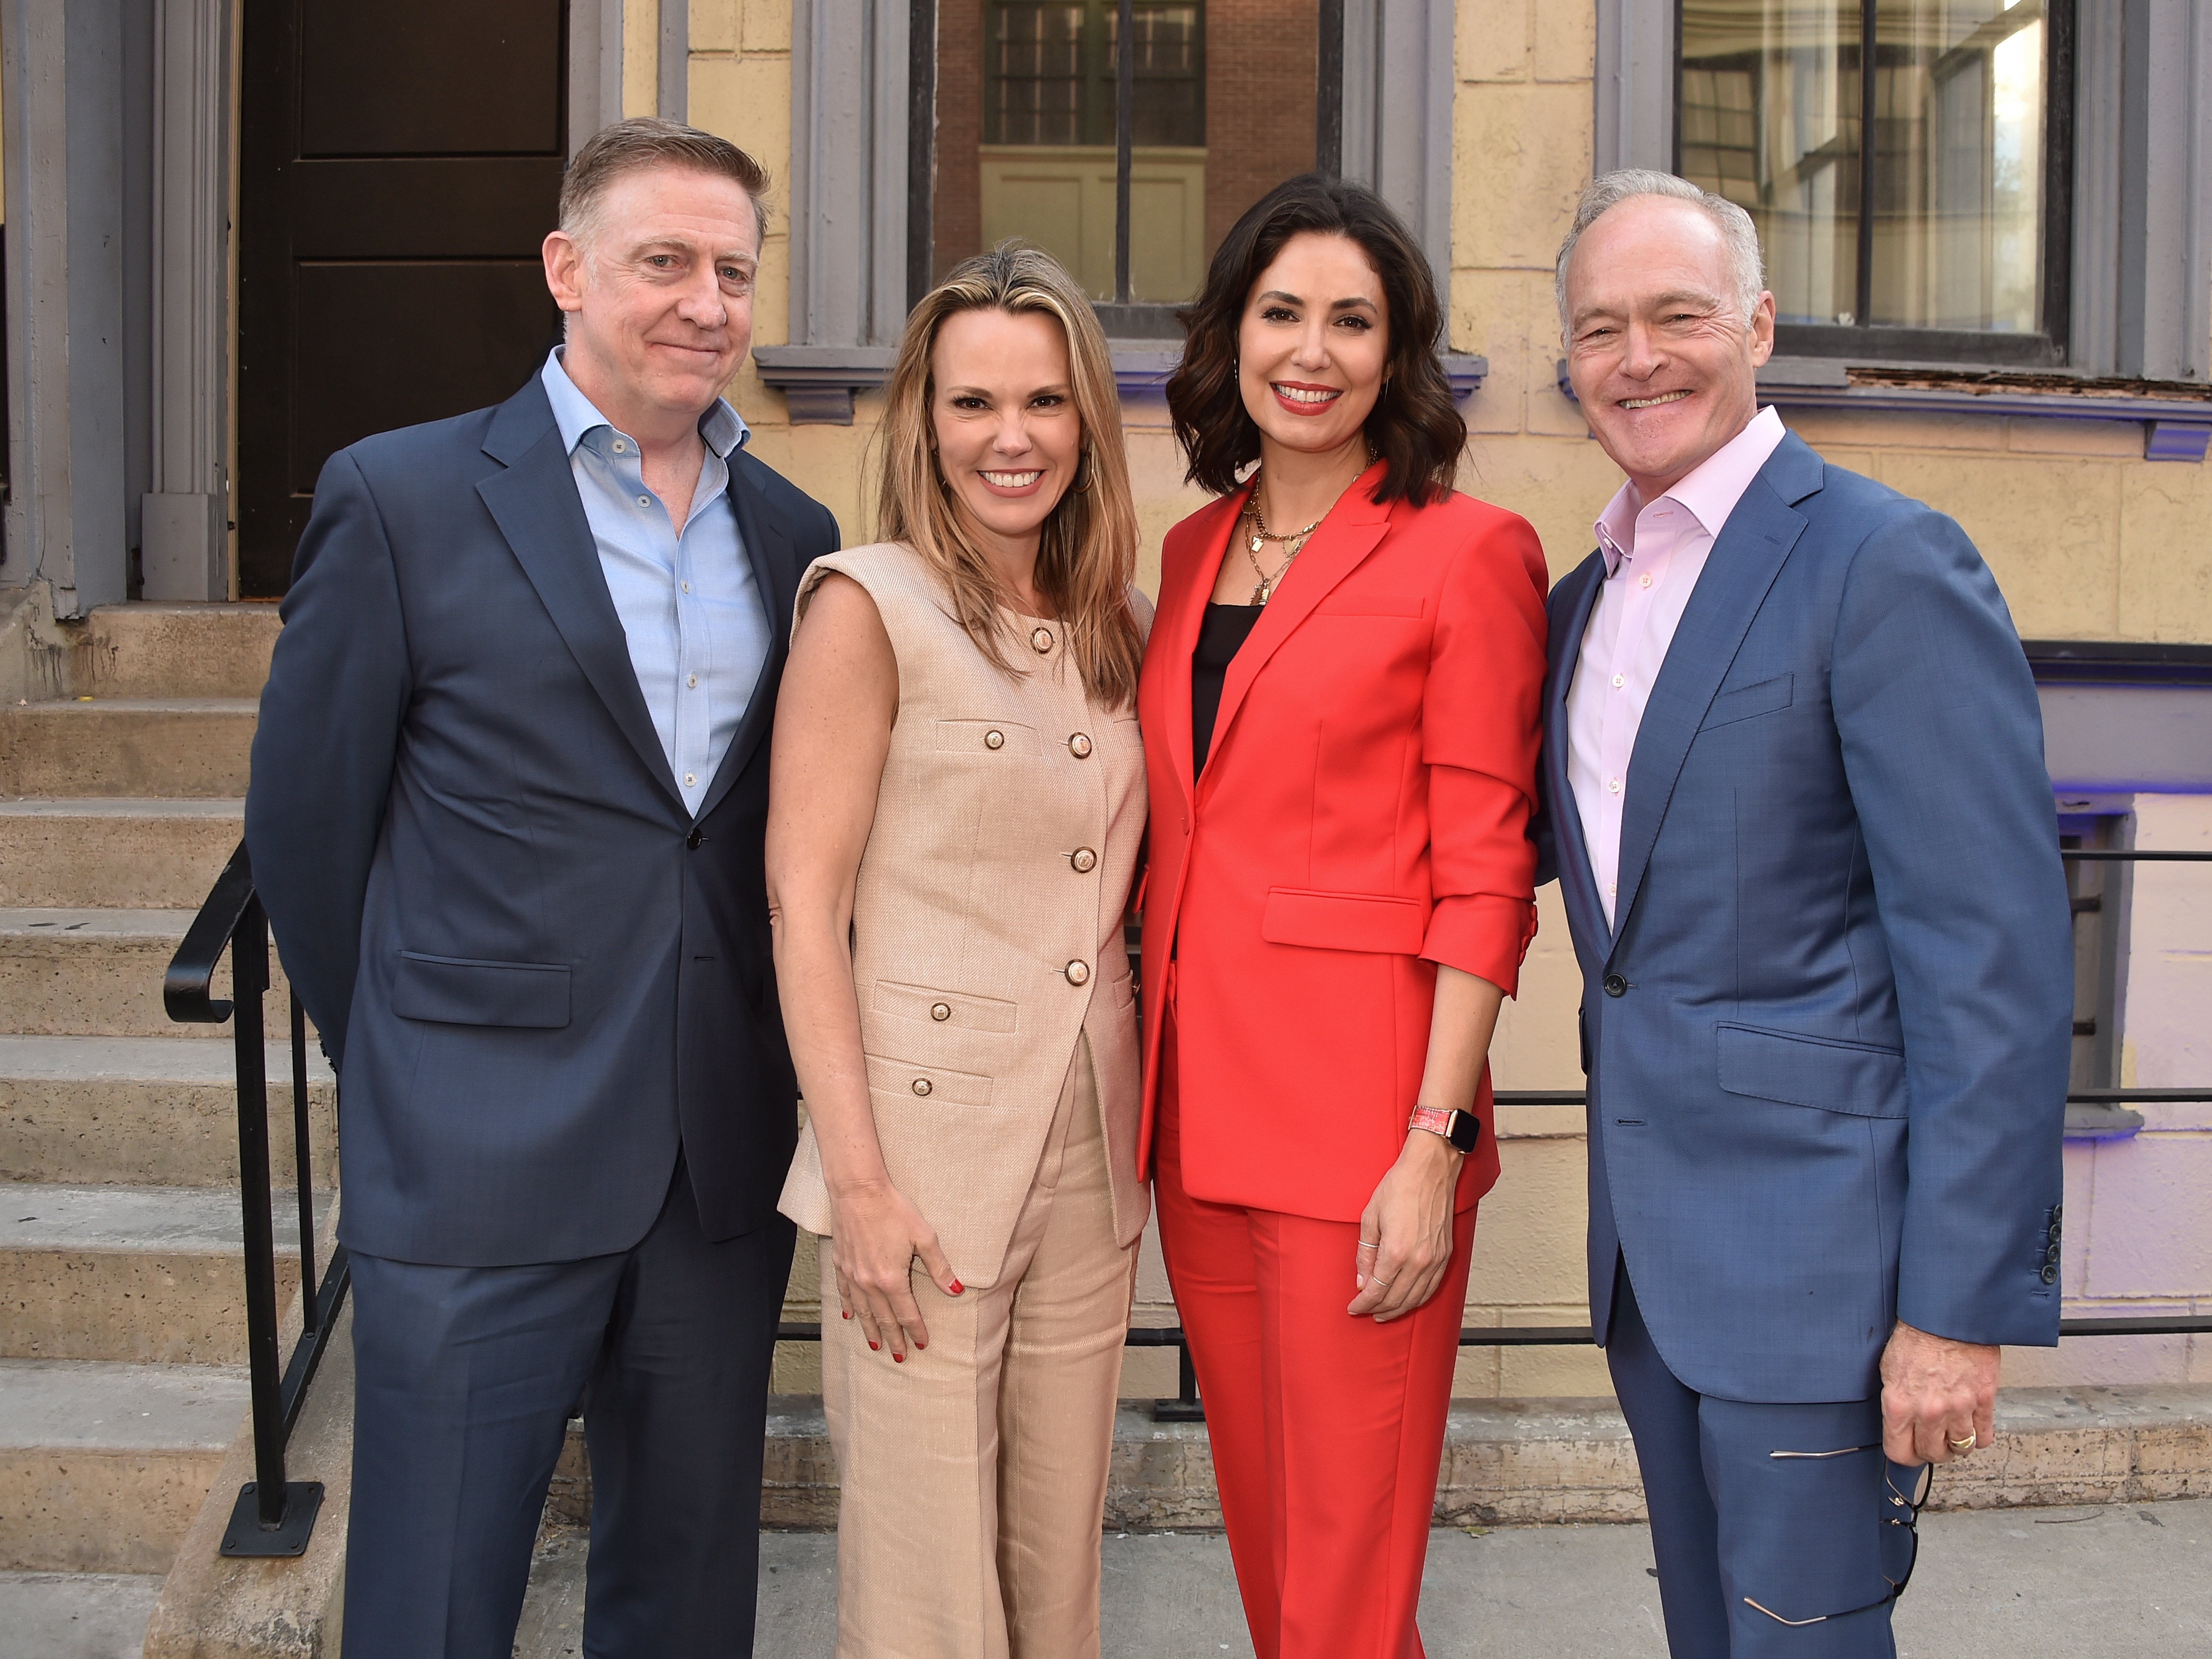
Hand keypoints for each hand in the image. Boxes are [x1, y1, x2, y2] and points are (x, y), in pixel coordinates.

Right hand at [826, 1178, 961, 1361]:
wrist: (858, 1191)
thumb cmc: (893, 1209)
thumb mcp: (924, 1236)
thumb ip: (939, 1267)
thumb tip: (956, 1290)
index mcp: (891, 1279)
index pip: (907, 1313)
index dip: (916, 1330)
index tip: (922, 1344)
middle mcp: (869, 1283)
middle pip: (884, 1318)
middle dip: (893, 1339)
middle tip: (900, 1357)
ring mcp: (852, 1275)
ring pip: (862, 1311)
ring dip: (870, 1330)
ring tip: (876, 1345)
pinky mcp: (840, 1264)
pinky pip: (844, 1294)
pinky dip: (848, 1308)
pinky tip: (849, 1318)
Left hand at [1347, 1131, 1460, 1322]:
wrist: (1430, 1170)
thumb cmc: (1399, 1187)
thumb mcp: (1370, 1218)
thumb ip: (1365, 1254)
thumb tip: (1362, 1281)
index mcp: (1396, 1252)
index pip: (1377, 1291)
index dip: (1363, 1303)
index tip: (1354, 1307)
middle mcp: (1419, 1261)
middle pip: (1396, 1299)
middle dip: (1378, 1309)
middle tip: (1366, 1312)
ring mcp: (1436, 1259)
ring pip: (1416, 1298)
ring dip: (1399, 1309)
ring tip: (1385, 1312)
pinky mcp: (1446, 1254)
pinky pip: (1433, 1287)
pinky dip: (1419, 1298)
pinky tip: (1409, 1300)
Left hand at [1879, 1320, 1998, 1464]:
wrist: (1945, 1316)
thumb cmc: (1916, 1336)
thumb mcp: (1889, 1369)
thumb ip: (1895, 1401)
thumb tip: (1898, 1423)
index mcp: (1900, 1404)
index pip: (1899, 1452)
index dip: (1904, 1453)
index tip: (1908, 1449)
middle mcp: (1929, 1412)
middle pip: (1932, 1454)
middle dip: (1930, 1450)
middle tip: (1931, 1439)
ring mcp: (1959, 1408)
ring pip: (1960, 1449)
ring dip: (1955, 1445)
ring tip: (1951, 1432)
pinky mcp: (1984, 1401)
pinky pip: (1984, 1436)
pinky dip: (1978, 1436)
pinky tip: (1971, 1425)